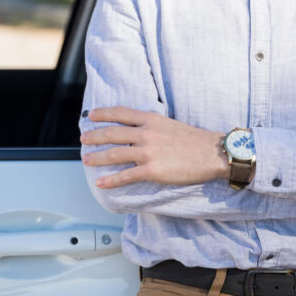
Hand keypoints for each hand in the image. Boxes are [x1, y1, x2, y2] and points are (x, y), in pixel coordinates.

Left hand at [80, 107, 226, 188]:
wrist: (212, 153)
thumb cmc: (194, 140)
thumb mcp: (170, 124)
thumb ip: (152, 125)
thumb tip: (137, 130)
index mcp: (151, 119)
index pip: (121, 113)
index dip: (103, 113)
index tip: (91, 115)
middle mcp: (146, 133)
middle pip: (112, 133)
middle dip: (94, 136)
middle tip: (83, 140)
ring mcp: (148, 152)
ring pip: (115, 154)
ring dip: (97, 157)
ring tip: (86, 160)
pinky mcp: (152, 170)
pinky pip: (126, 176)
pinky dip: (111, 180)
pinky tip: (101, 182)